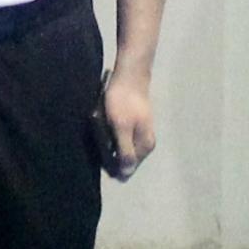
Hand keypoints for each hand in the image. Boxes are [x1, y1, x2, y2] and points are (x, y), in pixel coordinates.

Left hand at [98, 67, 156, 181]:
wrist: (130, 74)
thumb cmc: (123, 101)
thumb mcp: (121, 127)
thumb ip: (125, 151)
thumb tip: (126, 173)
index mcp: (145, 147)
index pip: (126, 169)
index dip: (110, 165)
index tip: (101, 151)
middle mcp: (146, 144)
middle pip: (124, 159)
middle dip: (110, 152)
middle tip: (102, 135)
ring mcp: (141, 134)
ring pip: (121, 147)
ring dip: (109, 142)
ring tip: (103, 127)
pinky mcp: (135, 125)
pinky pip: (121, 137)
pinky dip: (111, 133)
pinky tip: (106, 123)